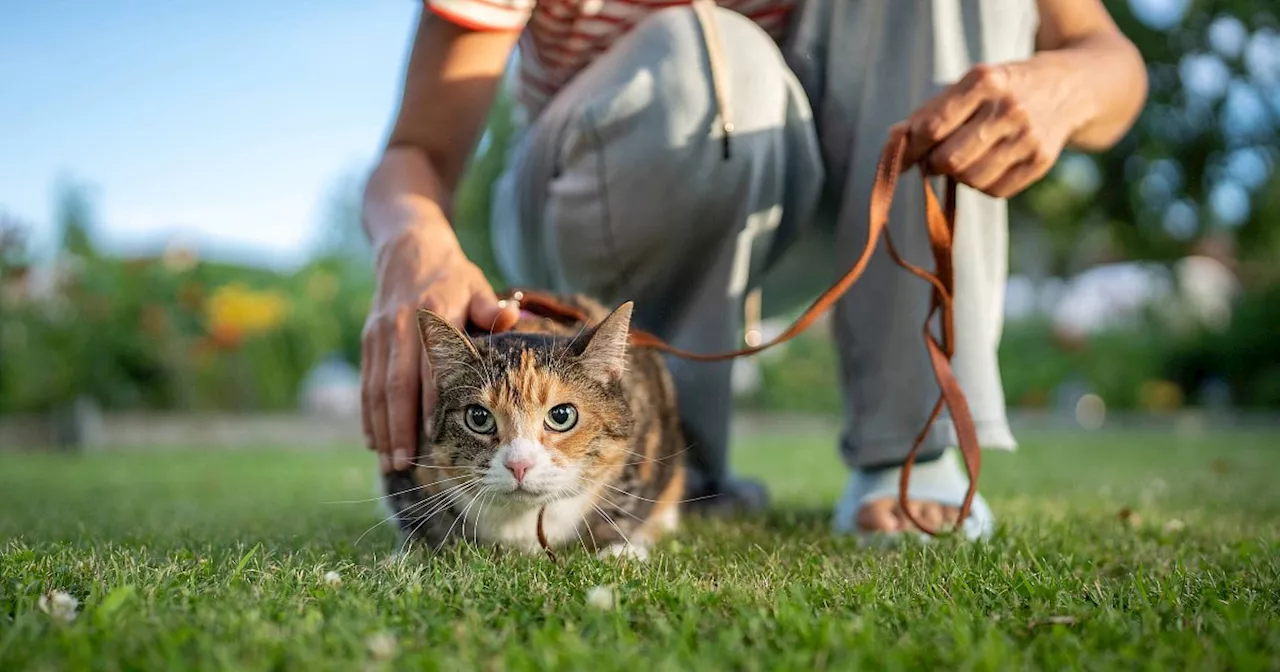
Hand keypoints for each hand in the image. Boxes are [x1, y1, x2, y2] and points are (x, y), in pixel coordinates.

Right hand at [361, 222, 518, 472]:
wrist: (408, 248)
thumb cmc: (452, 275)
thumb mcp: (476, 284)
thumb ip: (492, 308)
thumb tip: (512, 315)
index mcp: (433, 312)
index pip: (430, 365)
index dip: (430, 401)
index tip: (434, 436)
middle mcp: (401, 325)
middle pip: (397, 385)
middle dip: (399, 427)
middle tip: (405, 463)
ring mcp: (380, 334)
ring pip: (376, 389)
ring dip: (381, 428)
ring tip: (390, 462)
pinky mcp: (368, 340)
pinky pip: (366, 383)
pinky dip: (368, 414)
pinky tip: (374, 440)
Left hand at [898, 61, 1082, 198]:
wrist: (1069, 87)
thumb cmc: (1002, 88)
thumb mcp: (969, 85)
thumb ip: (929, 113)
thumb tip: (894, 142)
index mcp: (986, 81)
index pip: (932, 127)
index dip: (911, 147)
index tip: (906, 153)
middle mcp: (1009, 108)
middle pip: (949, 160)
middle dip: (933, 165)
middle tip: (934, 160)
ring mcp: (1028, 137)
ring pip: (970, 180)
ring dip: (957, 176)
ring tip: (964, 158)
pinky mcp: (1041, 162)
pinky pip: (994, 191)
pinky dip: (982, 185)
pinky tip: (988, 164)